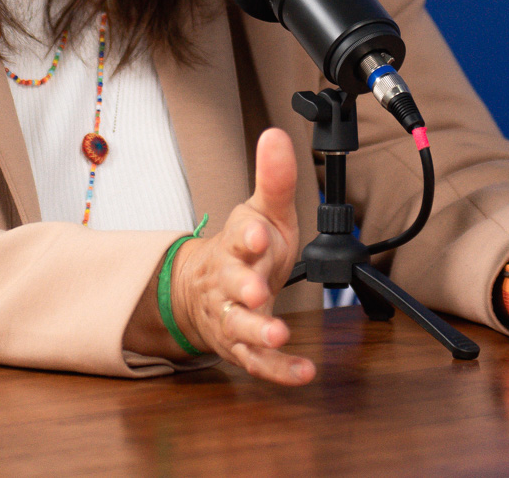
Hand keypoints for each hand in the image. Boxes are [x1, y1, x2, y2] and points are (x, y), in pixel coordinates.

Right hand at [125, 128, 312, 384]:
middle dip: (244, 287)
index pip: (237, 237)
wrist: (204, 291)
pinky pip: (257, 362)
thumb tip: (276, 135)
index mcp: (237, 246)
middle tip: (257, 291)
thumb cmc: (244, 250)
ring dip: (257, 331)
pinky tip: (304, 372)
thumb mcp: (262, 212)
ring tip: (278, 333)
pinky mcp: (241, 346)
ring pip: (239, 326)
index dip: (246, 235)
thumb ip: (274, 179)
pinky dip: (279, 370)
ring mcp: (233, 316)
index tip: (256, 233)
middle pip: (232, 285)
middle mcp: (231, 282)